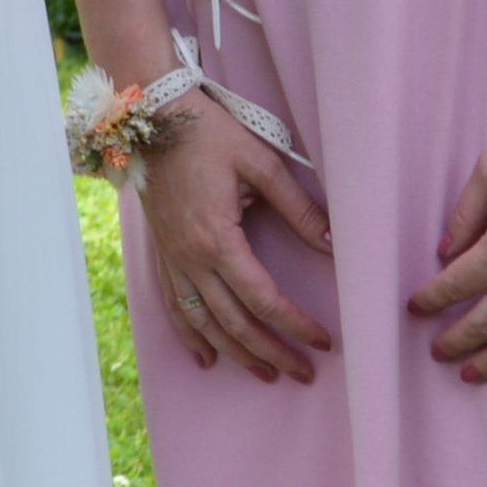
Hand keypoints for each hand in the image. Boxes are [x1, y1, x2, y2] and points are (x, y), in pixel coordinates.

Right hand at [134, 94, 333, 381]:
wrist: (153, 112)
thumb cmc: (209, 132)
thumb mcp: (260, 161)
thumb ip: (298, 207)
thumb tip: (333, 245)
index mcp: (217, 239)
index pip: (263, 300)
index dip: (296, 325)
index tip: (325, 342)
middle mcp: (190, 257)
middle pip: (233, 323)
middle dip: (271, 353)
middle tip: (303, 373)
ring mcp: (172, 256)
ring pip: (202, 321)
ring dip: (234, 353)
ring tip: (264, 373)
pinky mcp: (162, 250)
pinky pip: (173, 303)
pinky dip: (189, 334)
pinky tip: (204, 356)